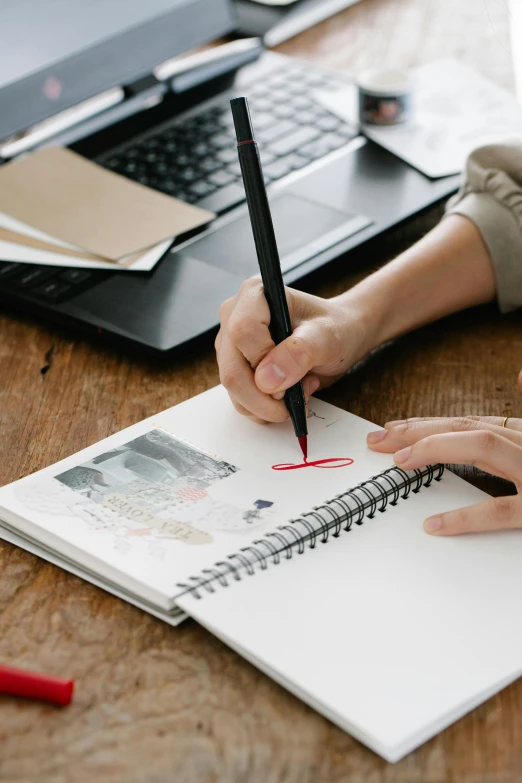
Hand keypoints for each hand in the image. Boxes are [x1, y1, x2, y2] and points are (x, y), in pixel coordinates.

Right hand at [216, 277, 371, 422]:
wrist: (339, 337)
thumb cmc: (335, 328)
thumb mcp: (326, 337)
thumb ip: (299, 353)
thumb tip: (266, 379)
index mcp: (254, 294)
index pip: (242, 331)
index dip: (263, 360)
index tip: (290, 376)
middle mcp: (234, 316)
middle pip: (232, 368)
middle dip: (264, 397)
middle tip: (295, 400)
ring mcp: (230, 344)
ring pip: (234, 389)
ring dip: (267, 404)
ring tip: (299, 389)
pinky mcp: (235, 366)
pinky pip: (239, 398)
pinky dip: (264, 407)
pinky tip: (288, 393)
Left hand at [367, 400, 521, 535]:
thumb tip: (518, 376)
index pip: (472, 425)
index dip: (430, 425)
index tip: (393, 429)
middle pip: (468, 429)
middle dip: (420, 431)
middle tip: (379, 440)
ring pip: (483, 448)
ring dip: (438, 447)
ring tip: (400, 459)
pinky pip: (499, 511)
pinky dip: (465, 516)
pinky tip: (434, 524)